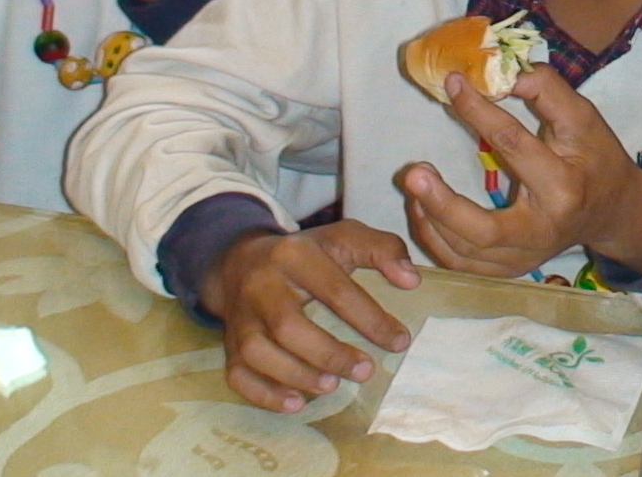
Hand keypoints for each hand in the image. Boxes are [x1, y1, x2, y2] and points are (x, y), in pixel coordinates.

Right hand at [202, 220, 420, 413]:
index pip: (334, 289)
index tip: (399, 341)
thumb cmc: (306, 254)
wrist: (241, 260)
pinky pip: (236, 373)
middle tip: (366, 371)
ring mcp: (241, 316)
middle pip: (288, 326)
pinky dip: (263, 393)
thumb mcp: (346, 237)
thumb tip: (412, 281)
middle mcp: (262, 285)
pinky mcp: (230, 342)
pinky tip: (296, 404)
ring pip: (257, 352)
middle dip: (329, 354)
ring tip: (332, 386)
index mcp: (295, 255)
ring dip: (296, 375)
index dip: (369, 318)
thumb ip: (384, 249)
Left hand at [400, 66, 641, 278]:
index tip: (452, 82)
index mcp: (564, 187)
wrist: (613, 209)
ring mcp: (525, 257)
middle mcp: (543, 231)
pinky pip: (462, 264)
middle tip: (414, 172)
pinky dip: (435, 239)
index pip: (514, 147)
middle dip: (443, 204)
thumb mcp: (583, 118)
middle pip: (483, 230)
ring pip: (465, 252)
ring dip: (431, 217)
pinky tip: (423, 209)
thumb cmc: (596, 157)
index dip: (479, 111)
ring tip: (415, 181)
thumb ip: (547, 90)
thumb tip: (505, 72)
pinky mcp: (510, 269)